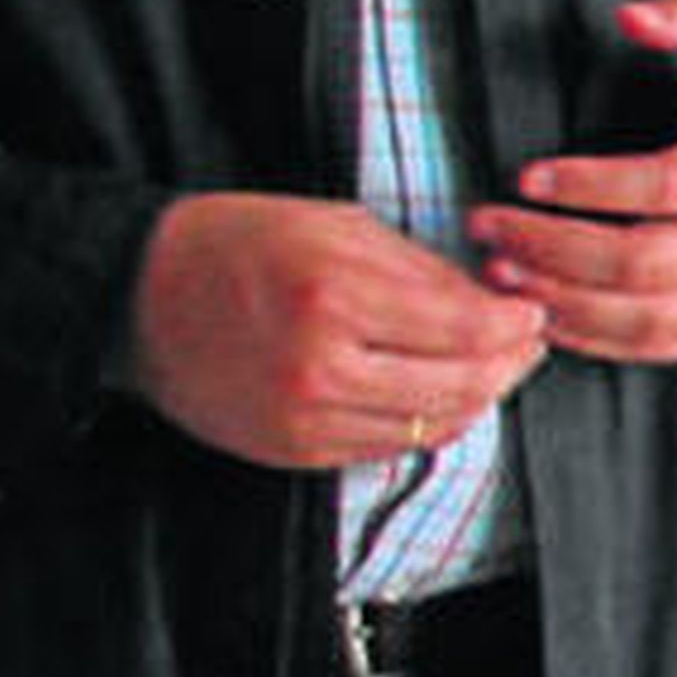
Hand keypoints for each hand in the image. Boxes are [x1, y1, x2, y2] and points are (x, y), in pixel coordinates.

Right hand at [129, 192, 546, 470]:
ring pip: (431, 426)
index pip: (462, 328)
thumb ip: (413, 266)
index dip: (512, 323)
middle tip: (526, 340)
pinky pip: (388, 447)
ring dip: (476, 397)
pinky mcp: (295, 452)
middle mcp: (323, 366)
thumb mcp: (331, 224)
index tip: (531, 308)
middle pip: (458, 385)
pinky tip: (439, 393)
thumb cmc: (237, 241)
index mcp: (334, 292)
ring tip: (492, 366)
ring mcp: (308, 419)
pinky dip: (427, 423)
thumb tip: (486, 299)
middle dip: (508, 364)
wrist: (144, 297)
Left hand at [468, 0, 676, 365]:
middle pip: (647, 263)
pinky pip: (658, 350)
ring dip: (565, 301)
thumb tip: (632, 15)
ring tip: (502, 271)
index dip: (592, 185)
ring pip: (648, 318)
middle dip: (557, 248)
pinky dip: (595, 339)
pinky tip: (544, 314)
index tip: (527, 177)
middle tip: (491, 226)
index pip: (668, 187)